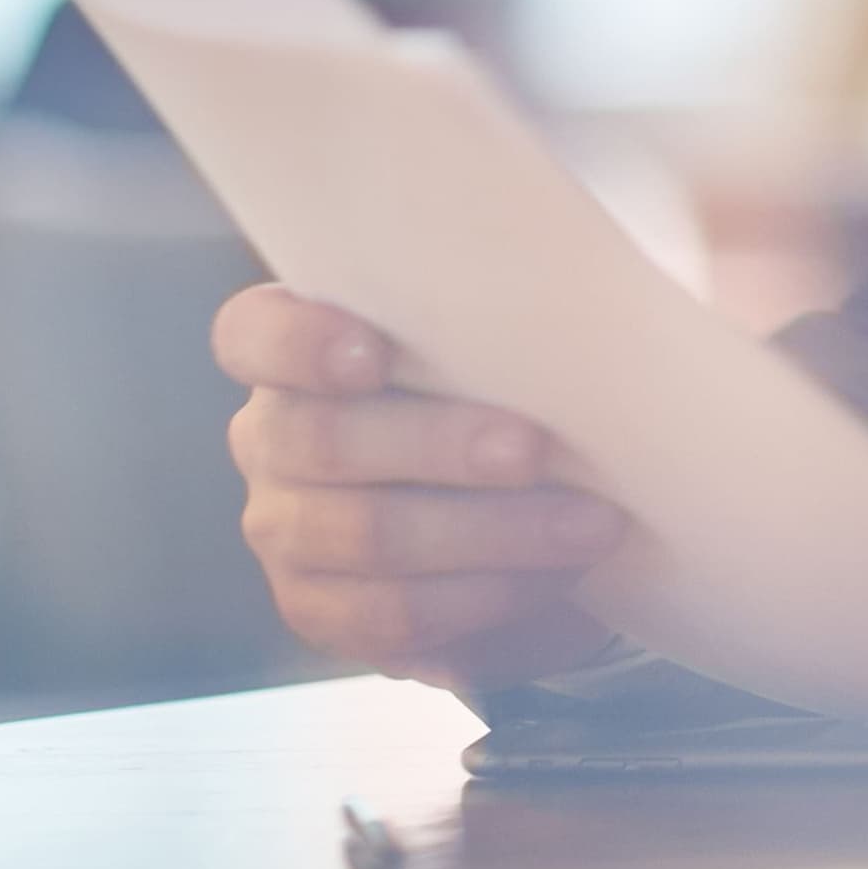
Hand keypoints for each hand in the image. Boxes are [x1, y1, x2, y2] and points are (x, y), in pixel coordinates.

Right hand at [214, 283, 627, 686]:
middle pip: (326, 444)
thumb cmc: (513, 380)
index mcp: (291, 349)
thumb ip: (516, 292)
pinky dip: (483, 600)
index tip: (374, 353)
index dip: (300, 344)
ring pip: (370, 539)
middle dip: (439, 446)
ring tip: (589, 525)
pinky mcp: (325, 612)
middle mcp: (273, 439)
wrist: (522, 494)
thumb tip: (614, 251)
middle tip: (538, 448)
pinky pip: (392, 618)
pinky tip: (553, 579)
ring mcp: (289, 532)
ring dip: (488, 535)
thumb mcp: (509, 326)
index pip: (253, 334)